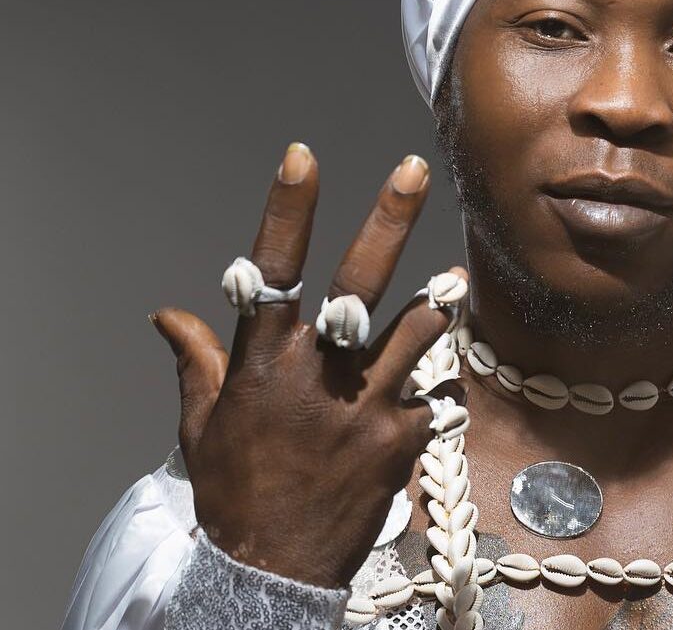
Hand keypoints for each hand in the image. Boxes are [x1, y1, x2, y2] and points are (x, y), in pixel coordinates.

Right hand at [151, 143, 463, 588]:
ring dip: (435, 304)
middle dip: (388, 219)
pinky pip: (433, 395)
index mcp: (262, 361)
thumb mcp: (202, 426)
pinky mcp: (400, 438)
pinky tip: (437, 387)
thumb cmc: (235, 491)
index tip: (303, 156)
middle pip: (358, 280)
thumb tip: (168, 314)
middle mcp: (316, 372)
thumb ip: (197, 362)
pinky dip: (435, 387)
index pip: (274, 267)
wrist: (272, 568)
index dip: (289, 209)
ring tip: (452, 282)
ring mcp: (364, 404)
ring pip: (415, 330)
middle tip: (414, 171)